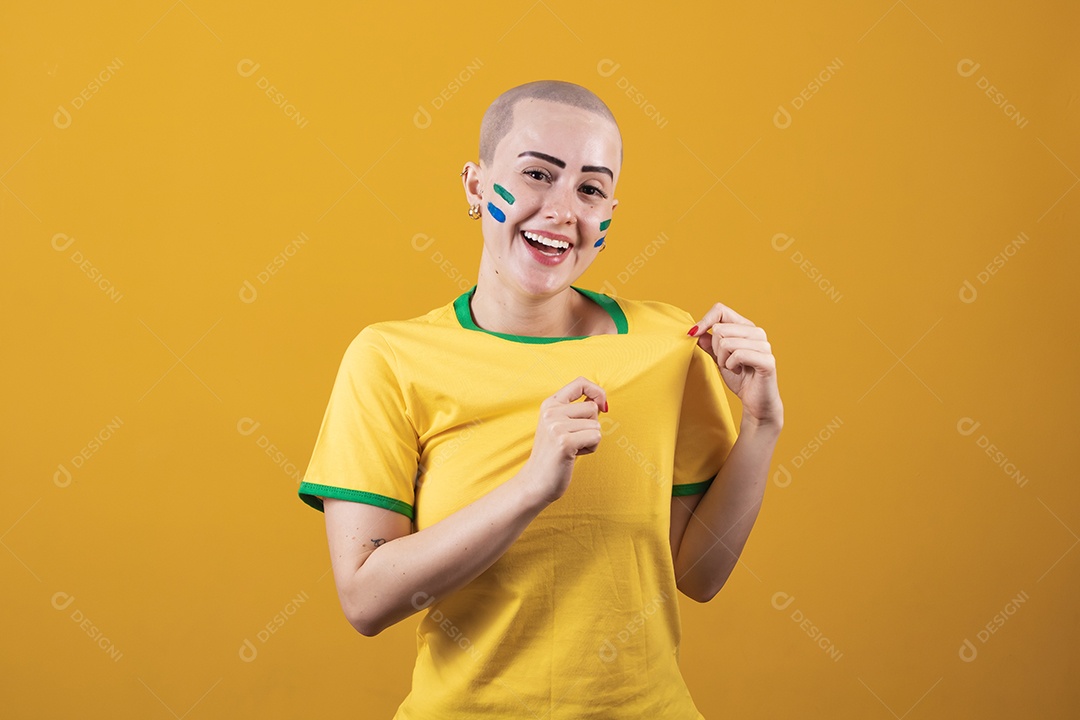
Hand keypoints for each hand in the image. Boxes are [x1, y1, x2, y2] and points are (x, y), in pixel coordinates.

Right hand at [523, 376, 607, 504]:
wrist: (535, 482)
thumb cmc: (553, 455)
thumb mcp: (559, 425)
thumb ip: (576, 410)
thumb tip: (601, 401)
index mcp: (549, 404)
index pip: (580, 382)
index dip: (596, 391)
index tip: (602, 405)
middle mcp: (551, 412)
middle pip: (592, 407)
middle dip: (591, 425)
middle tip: (574, 439)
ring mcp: (556, 426)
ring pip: (596, 425)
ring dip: (591, 439)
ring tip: (573, 448)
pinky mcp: (564, 442)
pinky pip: (596, 438)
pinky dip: (591, 448)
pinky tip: (575, 455)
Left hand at [688, 303, 782, 428]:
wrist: (756, 402)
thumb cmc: (740, 379)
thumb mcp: (719, 359)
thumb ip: (709, 344)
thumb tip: (695, 331)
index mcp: (746, 327)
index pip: (721, 310)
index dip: (704, 320)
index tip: (693, 334)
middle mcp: (757, 332)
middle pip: (720, 328)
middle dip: (715, 349)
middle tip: (725, 361)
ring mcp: (764, 345)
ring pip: (726, 342)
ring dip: (723, 359)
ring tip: (733, 367)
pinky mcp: (767, 360)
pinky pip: (738, 354)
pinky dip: (731, 365)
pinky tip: (739, 371)